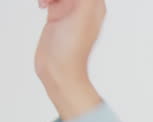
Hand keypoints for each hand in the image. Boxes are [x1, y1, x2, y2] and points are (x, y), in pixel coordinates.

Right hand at [34, 0, 105, 121]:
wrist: (58, 69)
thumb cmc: (71, 48)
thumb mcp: (82, 16)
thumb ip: (85, 0)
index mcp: (94, 6)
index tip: (61, 0)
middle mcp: (84, 8)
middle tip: (53, 1)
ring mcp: (69, 11)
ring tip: (46, 2)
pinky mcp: (57, 16)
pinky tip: (43, 5)